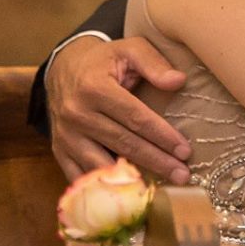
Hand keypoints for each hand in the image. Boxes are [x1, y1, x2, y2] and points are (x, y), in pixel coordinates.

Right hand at [47, 35, 193, 183]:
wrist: (63, 69)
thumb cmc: (104, 61)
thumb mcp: (129, 49)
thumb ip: (153, 63)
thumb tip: (178, 81)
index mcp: (95, 88)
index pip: (135, 118)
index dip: (161, 135)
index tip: (185, 151)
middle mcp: (77, 114)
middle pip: (124, 144)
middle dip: (156, 161)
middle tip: (183, 174)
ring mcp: (66, 136)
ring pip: (102, 164)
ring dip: (132, 179)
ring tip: (160, 189)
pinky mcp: (60, 151)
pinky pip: (81, 177)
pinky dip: (102, 189)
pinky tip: (125, 197)